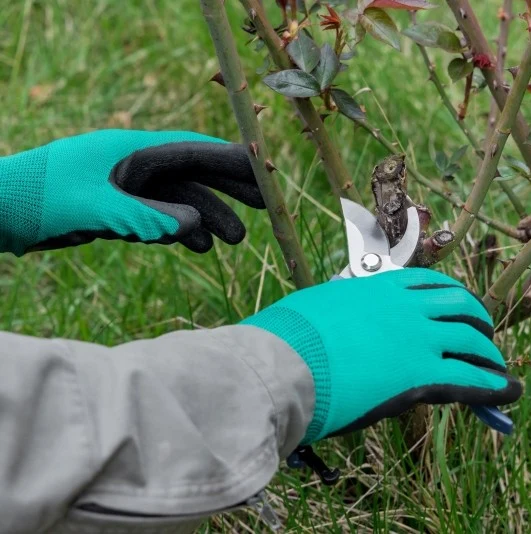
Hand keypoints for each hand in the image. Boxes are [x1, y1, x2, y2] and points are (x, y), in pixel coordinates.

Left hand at [0, 130, 265, 254]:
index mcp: (132, 151)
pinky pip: (161, 217)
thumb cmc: (40, 199)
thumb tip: (195, 223)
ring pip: (180, 200)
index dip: (230, 162)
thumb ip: (146, 216)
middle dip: (229, 189)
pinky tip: (199, 246)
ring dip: (209, 218)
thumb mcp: (95, 207)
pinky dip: (181, 230)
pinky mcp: (118, 208)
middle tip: (265, 205)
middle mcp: (135, 166)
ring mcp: (127, 187)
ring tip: (236, 241)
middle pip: (194, 173)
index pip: (192, 152)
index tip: (263, 173)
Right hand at [241, 268, 521, 443]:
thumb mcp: (319, 307)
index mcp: (380, 287)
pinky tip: (509, 390)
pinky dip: (495, 385)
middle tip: (481, 337)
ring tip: (497, 366)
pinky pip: (471, 377)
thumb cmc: (286, 339)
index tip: (458, 311)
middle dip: (477, 322)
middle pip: (460, 307)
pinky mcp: (421, 375)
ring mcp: (417, 339)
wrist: (280, 366)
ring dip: (488, 353)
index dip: (452, 300)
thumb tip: (340, 319)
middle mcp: (406, 307)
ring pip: (471, 341)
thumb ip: (342, 309)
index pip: (431, 285)